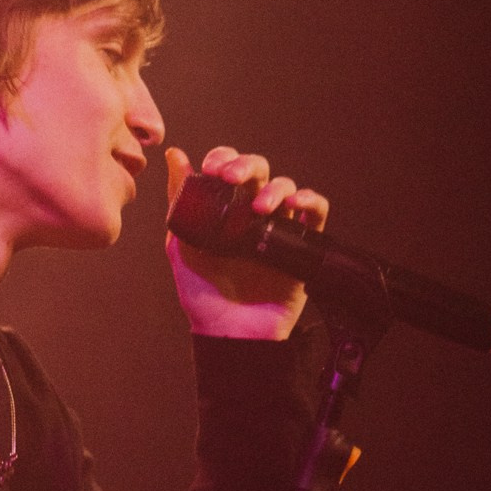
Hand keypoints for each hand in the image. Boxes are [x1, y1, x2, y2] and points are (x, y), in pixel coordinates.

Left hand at [165, 145, 329, 339]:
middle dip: (248, 165)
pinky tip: (296, 205)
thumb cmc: (203, 296)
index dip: (224, 159)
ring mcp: (278, 228)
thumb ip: (179, 202)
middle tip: (233, 176)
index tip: (214, 168)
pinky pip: (315, 215)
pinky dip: (311, 201)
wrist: (230, 334)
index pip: (229, 169)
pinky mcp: (302, 247)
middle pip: (260, 172)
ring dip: (275, 188)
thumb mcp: (182, 246)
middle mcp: (252, 214)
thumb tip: (175, 155)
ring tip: (260, 206)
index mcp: (224, 210)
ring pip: (287, 188)